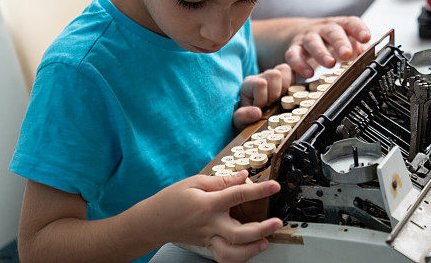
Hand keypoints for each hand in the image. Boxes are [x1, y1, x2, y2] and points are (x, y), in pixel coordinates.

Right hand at [149, 172, 281, 262]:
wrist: (153, 221)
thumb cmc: (172, 199)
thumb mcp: (195, 181)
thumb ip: (222, 181)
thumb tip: (244, 176)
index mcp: (208, 204)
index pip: (238, 195)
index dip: (259, 190)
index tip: (274, 186)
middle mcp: (210, 224)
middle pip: (238, 233)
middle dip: (261, 229)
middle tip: (276, 222)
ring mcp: (209, 238)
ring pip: (231, 253)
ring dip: (251, 250)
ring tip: (266, 241)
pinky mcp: (208, 246)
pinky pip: (225, 256)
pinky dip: (239, 256)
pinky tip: (251, 247)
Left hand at [234, 64, 292, 129]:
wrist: (251, 117)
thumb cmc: (246, 118)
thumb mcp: (239, 120)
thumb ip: (243, 116)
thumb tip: (258, 112)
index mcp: (248, 84)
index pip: (260, 84)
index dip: (262, 100)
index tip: (260, 109)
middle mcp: (261, 77)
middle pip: (274, 74)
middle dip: (275, 93)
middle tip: (270, 104)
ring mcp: (273, 76)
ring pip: (284, 70)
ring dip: (285, 87)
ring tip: (279, 99)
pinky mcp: (284, 77)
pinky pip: (292, 72)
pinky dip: (292, 83)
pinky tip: (286, 95)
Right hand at [285, 17, 370, 77]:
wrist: (301, 32)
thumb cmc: (331, 39)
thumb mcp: (347, 40)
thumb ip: (361, 48)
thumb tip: (375, 56)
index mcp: (340, 26)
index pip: (350, 23)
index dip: (358, 29)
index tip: (366, 37)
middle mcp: (323, 29)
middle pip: (331, 31)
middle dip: (340, 42)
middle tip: (347, 54)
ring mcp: (307, 38)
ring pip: (312, 42)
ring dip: (321, 53)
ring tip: (330, 64)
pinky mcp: (294, 49)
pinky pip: (293, 55)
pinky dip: (298, 65)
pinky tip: (306, 74)